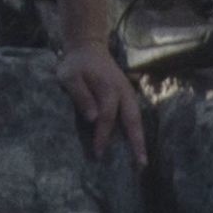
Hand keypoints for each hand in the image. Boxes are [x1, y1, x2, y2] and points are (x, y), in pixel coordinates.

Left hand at [55, 42, 146, 166]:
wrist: (88, 47)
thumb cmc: (76, 64)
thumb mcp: (70, 76)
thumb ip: (81, 96)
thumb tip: (93, 119)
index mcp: (109, 87)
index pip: (107, 116)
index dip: (103, 136)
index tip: (98, 154)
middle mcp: (123, 91)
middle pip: (133, 120)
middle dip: (137, 142)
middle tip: (141, 165)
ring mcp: (128, 93)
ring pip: (137, 118)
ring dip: (140, 138)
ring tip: (142, 160)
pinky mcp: (127, 95)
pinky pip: (134, 115)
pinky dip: (136, 130)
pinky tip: (136, 145)